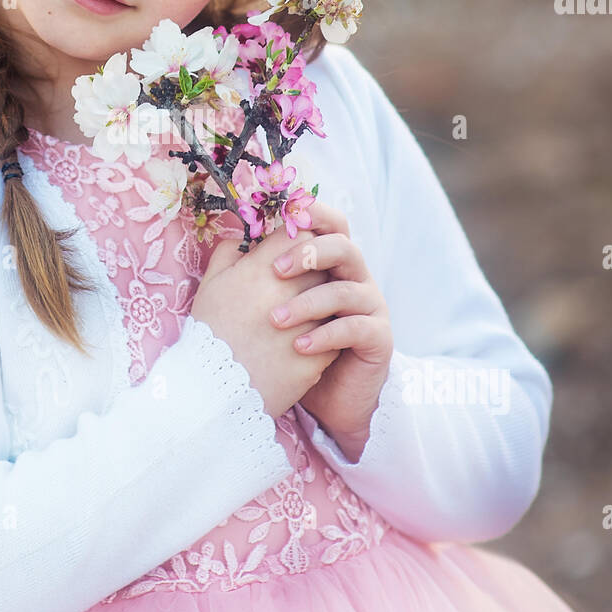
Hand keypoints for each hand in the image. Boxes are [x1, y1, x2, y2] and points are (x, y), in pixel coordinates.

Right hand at [191, 209, 345, 420]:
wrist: (214, 392)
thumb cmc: (209, 333)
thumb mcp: (210, 285)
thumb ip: (229, 252)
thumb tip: (248, 238)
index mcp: (260, 270)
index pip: (301, 234)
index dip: (299, 240)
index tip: (293, 251)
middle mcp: (288, 293)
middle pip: (322, 264)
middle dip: (314, 269)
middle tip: (301, 281)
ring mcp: (307, 325)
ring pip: (332, 300)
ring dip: (322, 303)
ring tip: (305, 314)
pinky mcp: (317, 356)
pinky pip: (335, 335)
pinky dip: (326, 335)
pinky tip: (310, 340)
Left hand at [269, 202, 392, 461]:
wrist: (321, 397)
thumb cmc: (291, 344)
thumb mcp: (270, 304)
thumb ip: (256, 269)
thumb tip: (233, 238)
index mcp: (330, 262)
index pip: (329, 225)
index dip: (311, 214)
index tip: (282, 217)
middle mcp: (354, 278)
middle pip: (343, 247)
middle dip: (309, 253)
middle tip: (276, 270)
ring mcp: (370, 306)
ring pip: (346, 290)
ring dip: (308, 303)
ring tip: (275, 320)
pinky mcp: (378, 337)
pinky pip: (355, 327)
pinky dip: (326, 335)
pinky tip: (299, 346)